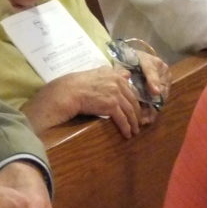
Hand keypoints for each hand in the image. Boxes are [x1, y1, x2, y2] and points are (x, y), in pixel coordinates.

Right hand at [22, 67, 140, 136]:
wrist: (68, 91)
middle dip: (137, 113)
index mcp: (114, 74)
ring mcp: (115, 94)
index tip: (136, 109)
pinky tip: (127, 134)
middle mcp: (118, 83)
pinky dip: (126, 128)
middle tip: (138, 122)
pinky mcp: (111, 106)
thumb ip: (112, 74)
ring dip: (133, 123)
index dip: (135, 101)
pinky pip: (122, 119)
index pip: (131, 89)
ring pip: (130, 111)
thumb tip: (127, 75)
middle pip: (133, 101)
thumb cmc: (78, 84)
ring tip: (134, 131)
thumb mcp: (97, 73)